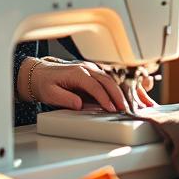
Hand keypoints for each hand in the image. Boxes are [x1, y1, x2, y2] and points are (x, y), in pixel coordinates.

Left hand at [27, 60, 157, 111]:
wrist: (38, 74)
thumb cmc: (44, 83)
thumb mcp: (50, 93)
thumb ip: (65, 98)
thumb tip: (80, 104)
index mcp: (78, 72)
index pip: (95, 85)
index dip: (104, 97)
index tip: (111, 108)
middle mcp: (88, 69)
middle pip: (108, 81)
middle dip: (120, 95)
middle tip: (127, 109)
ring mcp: (93, 70)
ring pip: (114, 80)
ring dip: (127, 91)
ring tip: (140, 102)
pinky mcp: (95, 74)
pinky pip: (112, 81)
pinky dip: (125, 88)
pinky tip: (136, 95)